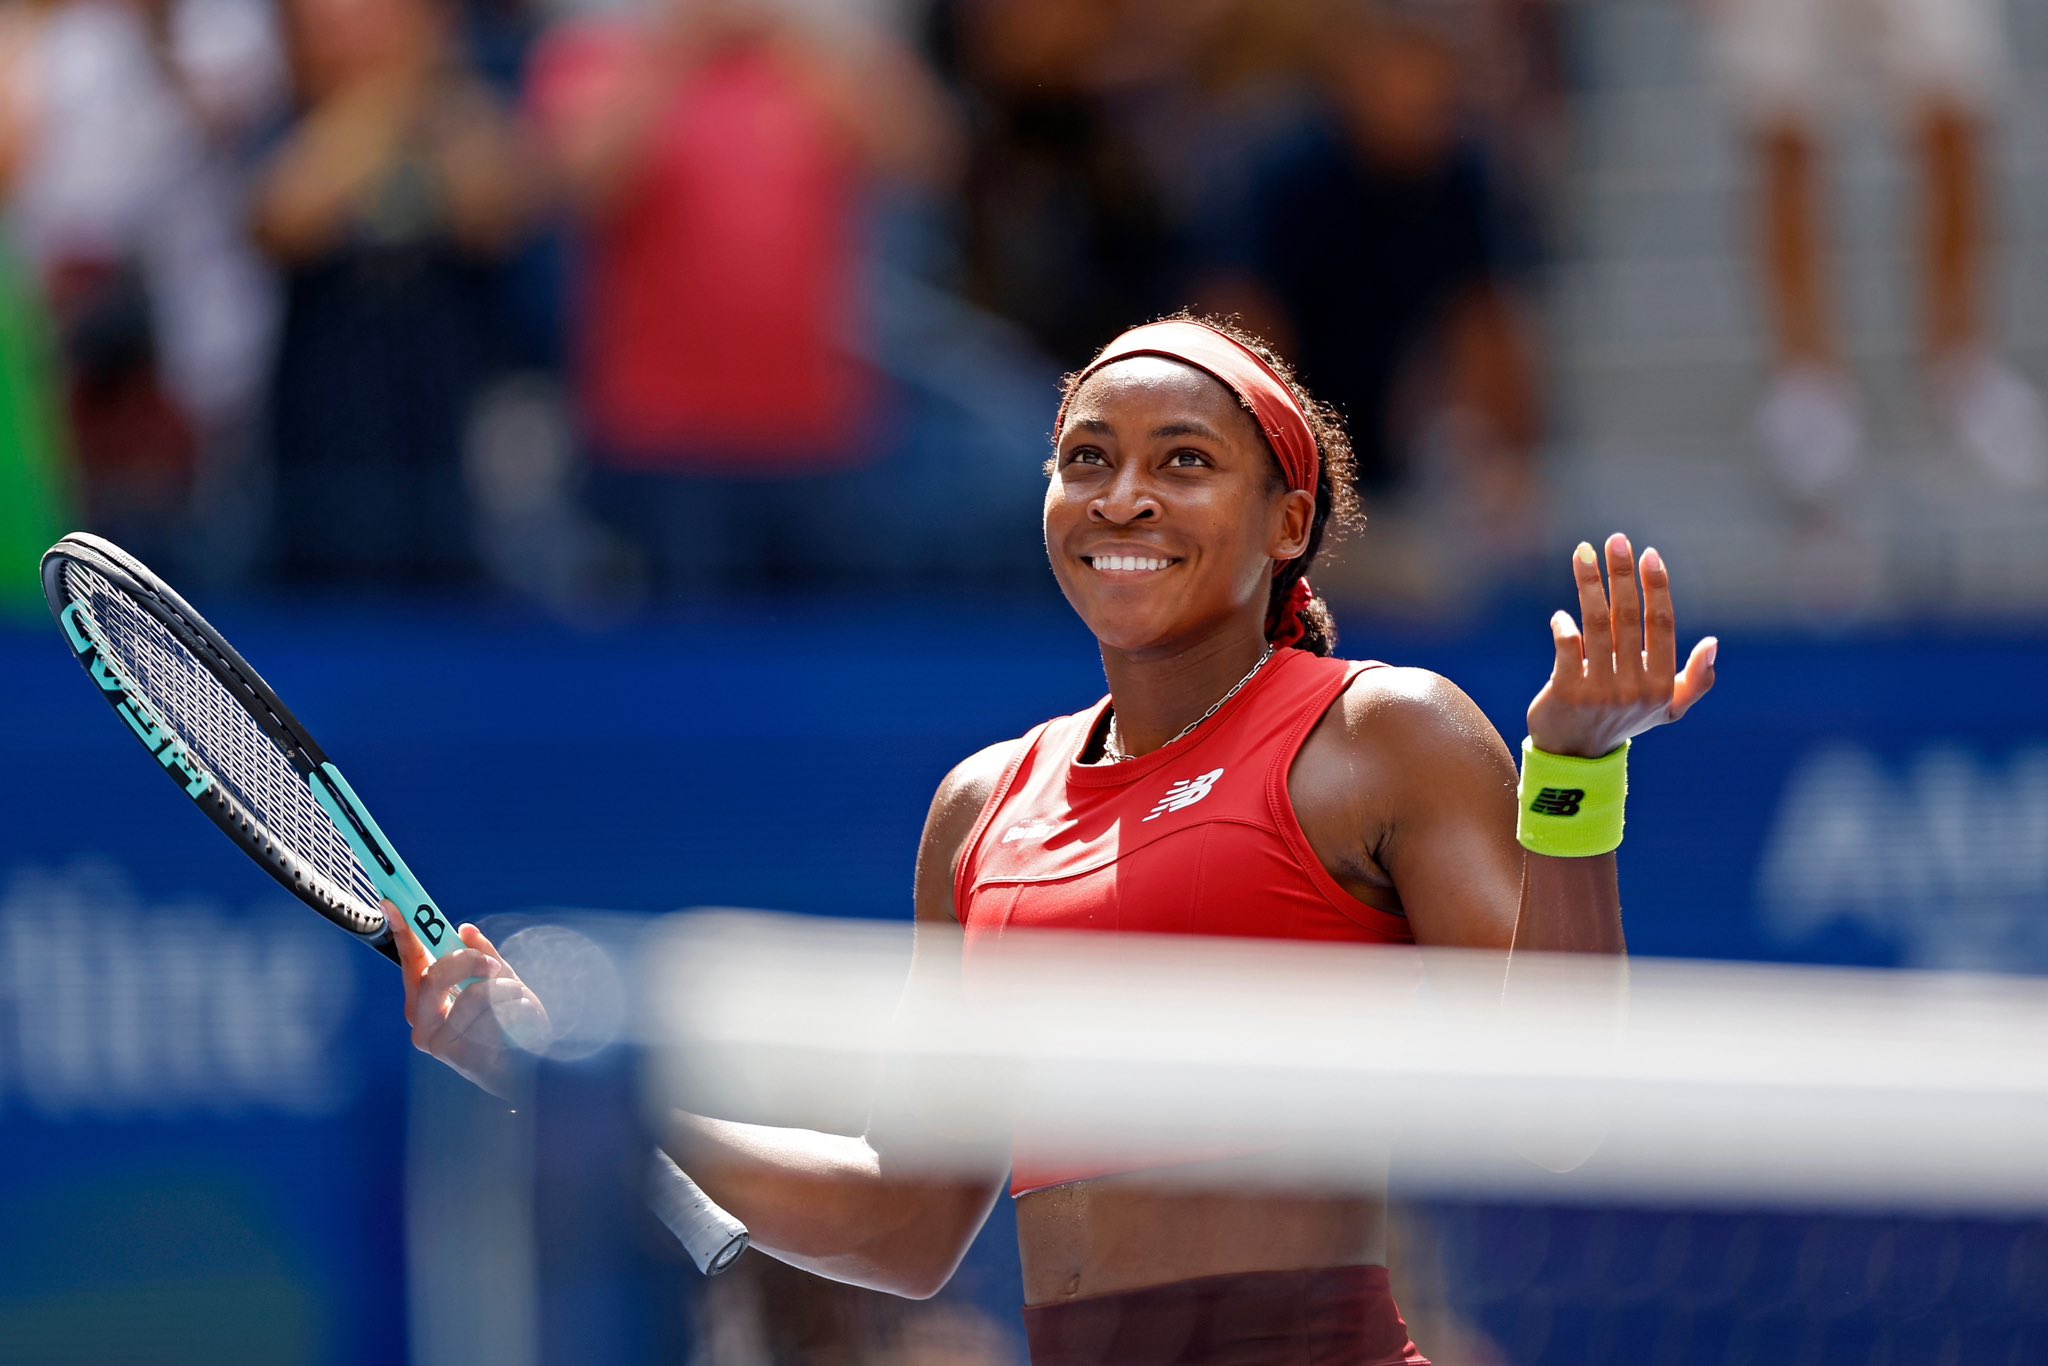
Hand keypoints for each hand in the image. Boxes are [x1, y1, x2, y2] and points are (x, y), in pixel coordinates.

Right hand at [390, 901, 552, 1099]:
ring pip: (473, 994)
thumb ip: (484, 956)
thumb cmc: (511, 1028)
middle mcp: (423, 1023)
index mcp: (427, 1002)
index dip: (402, 931)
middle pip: (435, 975)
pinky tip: (522, 1023)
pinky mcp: (458, 1055)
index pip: (410, 962)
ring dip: (506, 990)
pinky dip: (518, 1008)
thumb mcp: (500, 984)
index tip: (393, 903)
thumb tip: (465, 929)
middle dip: (469, 961)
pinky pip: (493, 1013)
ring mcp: (437, 1042)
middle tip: (492, 964)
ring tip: (519, 1001)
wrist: (530, 1073)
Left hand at [1527, 533, 1716, 757]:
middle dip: (1623, 575)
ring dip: (1590, 585)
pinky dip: (1563, 626)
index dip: (1657, 588)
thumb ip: (1695, 681)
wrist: (1574, 756)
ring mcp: (1599, 692)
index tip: (1649, 554)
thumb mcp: (1667, 708)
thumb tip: (1713, 643)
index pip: (1662, 626)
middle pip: (1628, 618)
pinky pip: (1567, 647)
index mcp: (1661, 685)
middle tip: (1616, 540)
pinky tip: (1560, 615)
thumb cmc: (1624, 721)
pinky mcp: (1566, 694)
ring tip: (1583, 553)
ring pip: (1595, 626)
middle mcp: (1633, 688)